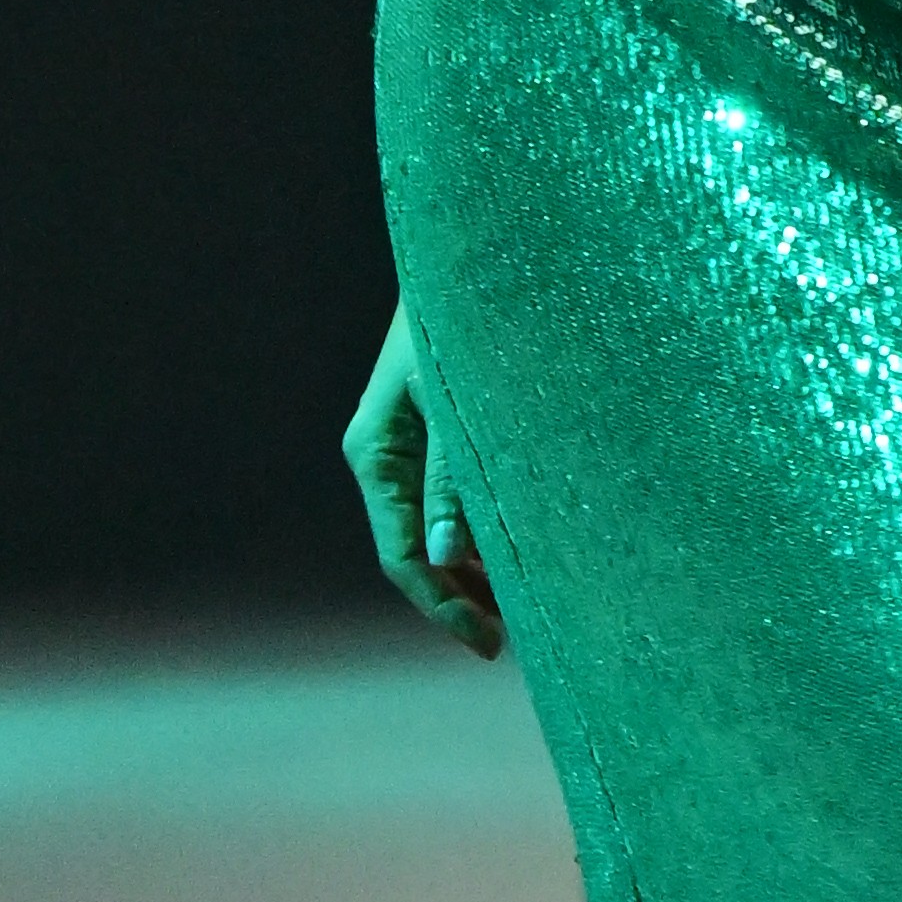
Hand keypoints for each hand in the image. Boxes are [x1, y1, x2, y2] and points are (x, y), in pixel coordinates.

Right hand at [345, 302, 505, 658]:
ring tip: (525, 610)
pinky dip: (478, 533)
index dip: (442, 607)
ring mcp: (408, 449)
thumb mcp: (457, 403)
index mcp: (375, 454)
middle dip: (460, 599)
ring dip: (472, 572)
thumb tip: (444, 558)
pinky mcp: (435, 436)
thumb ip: (453, 480)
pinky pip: (450, 502)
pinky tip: (516, 555)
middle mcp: (384, 459)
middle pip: (415, 553)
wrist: (465, 257)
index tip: (488, 644)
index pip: (400, 558)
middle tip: (513, 641)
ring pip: (433, 532)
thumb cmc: (460, 322)